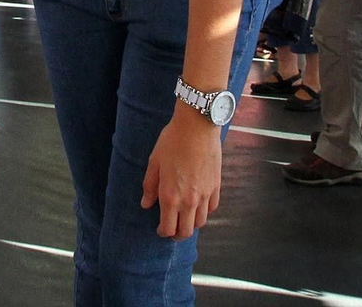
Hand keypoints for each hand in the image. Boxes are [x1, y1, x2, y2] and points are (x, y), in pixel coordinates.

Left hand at [141, 106, 222, 238]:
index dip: (163, 232)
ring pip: (200, 222)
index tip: (160, 229)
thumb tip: (146, 204)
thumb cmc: (172, 142)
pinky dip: (204, 211)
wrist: (197, 127)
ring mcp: (204, 194)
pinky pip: (211, 208)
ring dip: (191, 224)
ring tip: (184, 219)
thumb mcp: (154, 162)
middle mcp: (189, 200)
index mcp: (170, 196)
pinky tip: (198, 205)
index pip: (168, 228)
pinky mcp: (216, 186)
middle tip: (172, 230)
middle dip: (177, 234)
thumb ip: (150, 186)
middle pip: (186, 231)